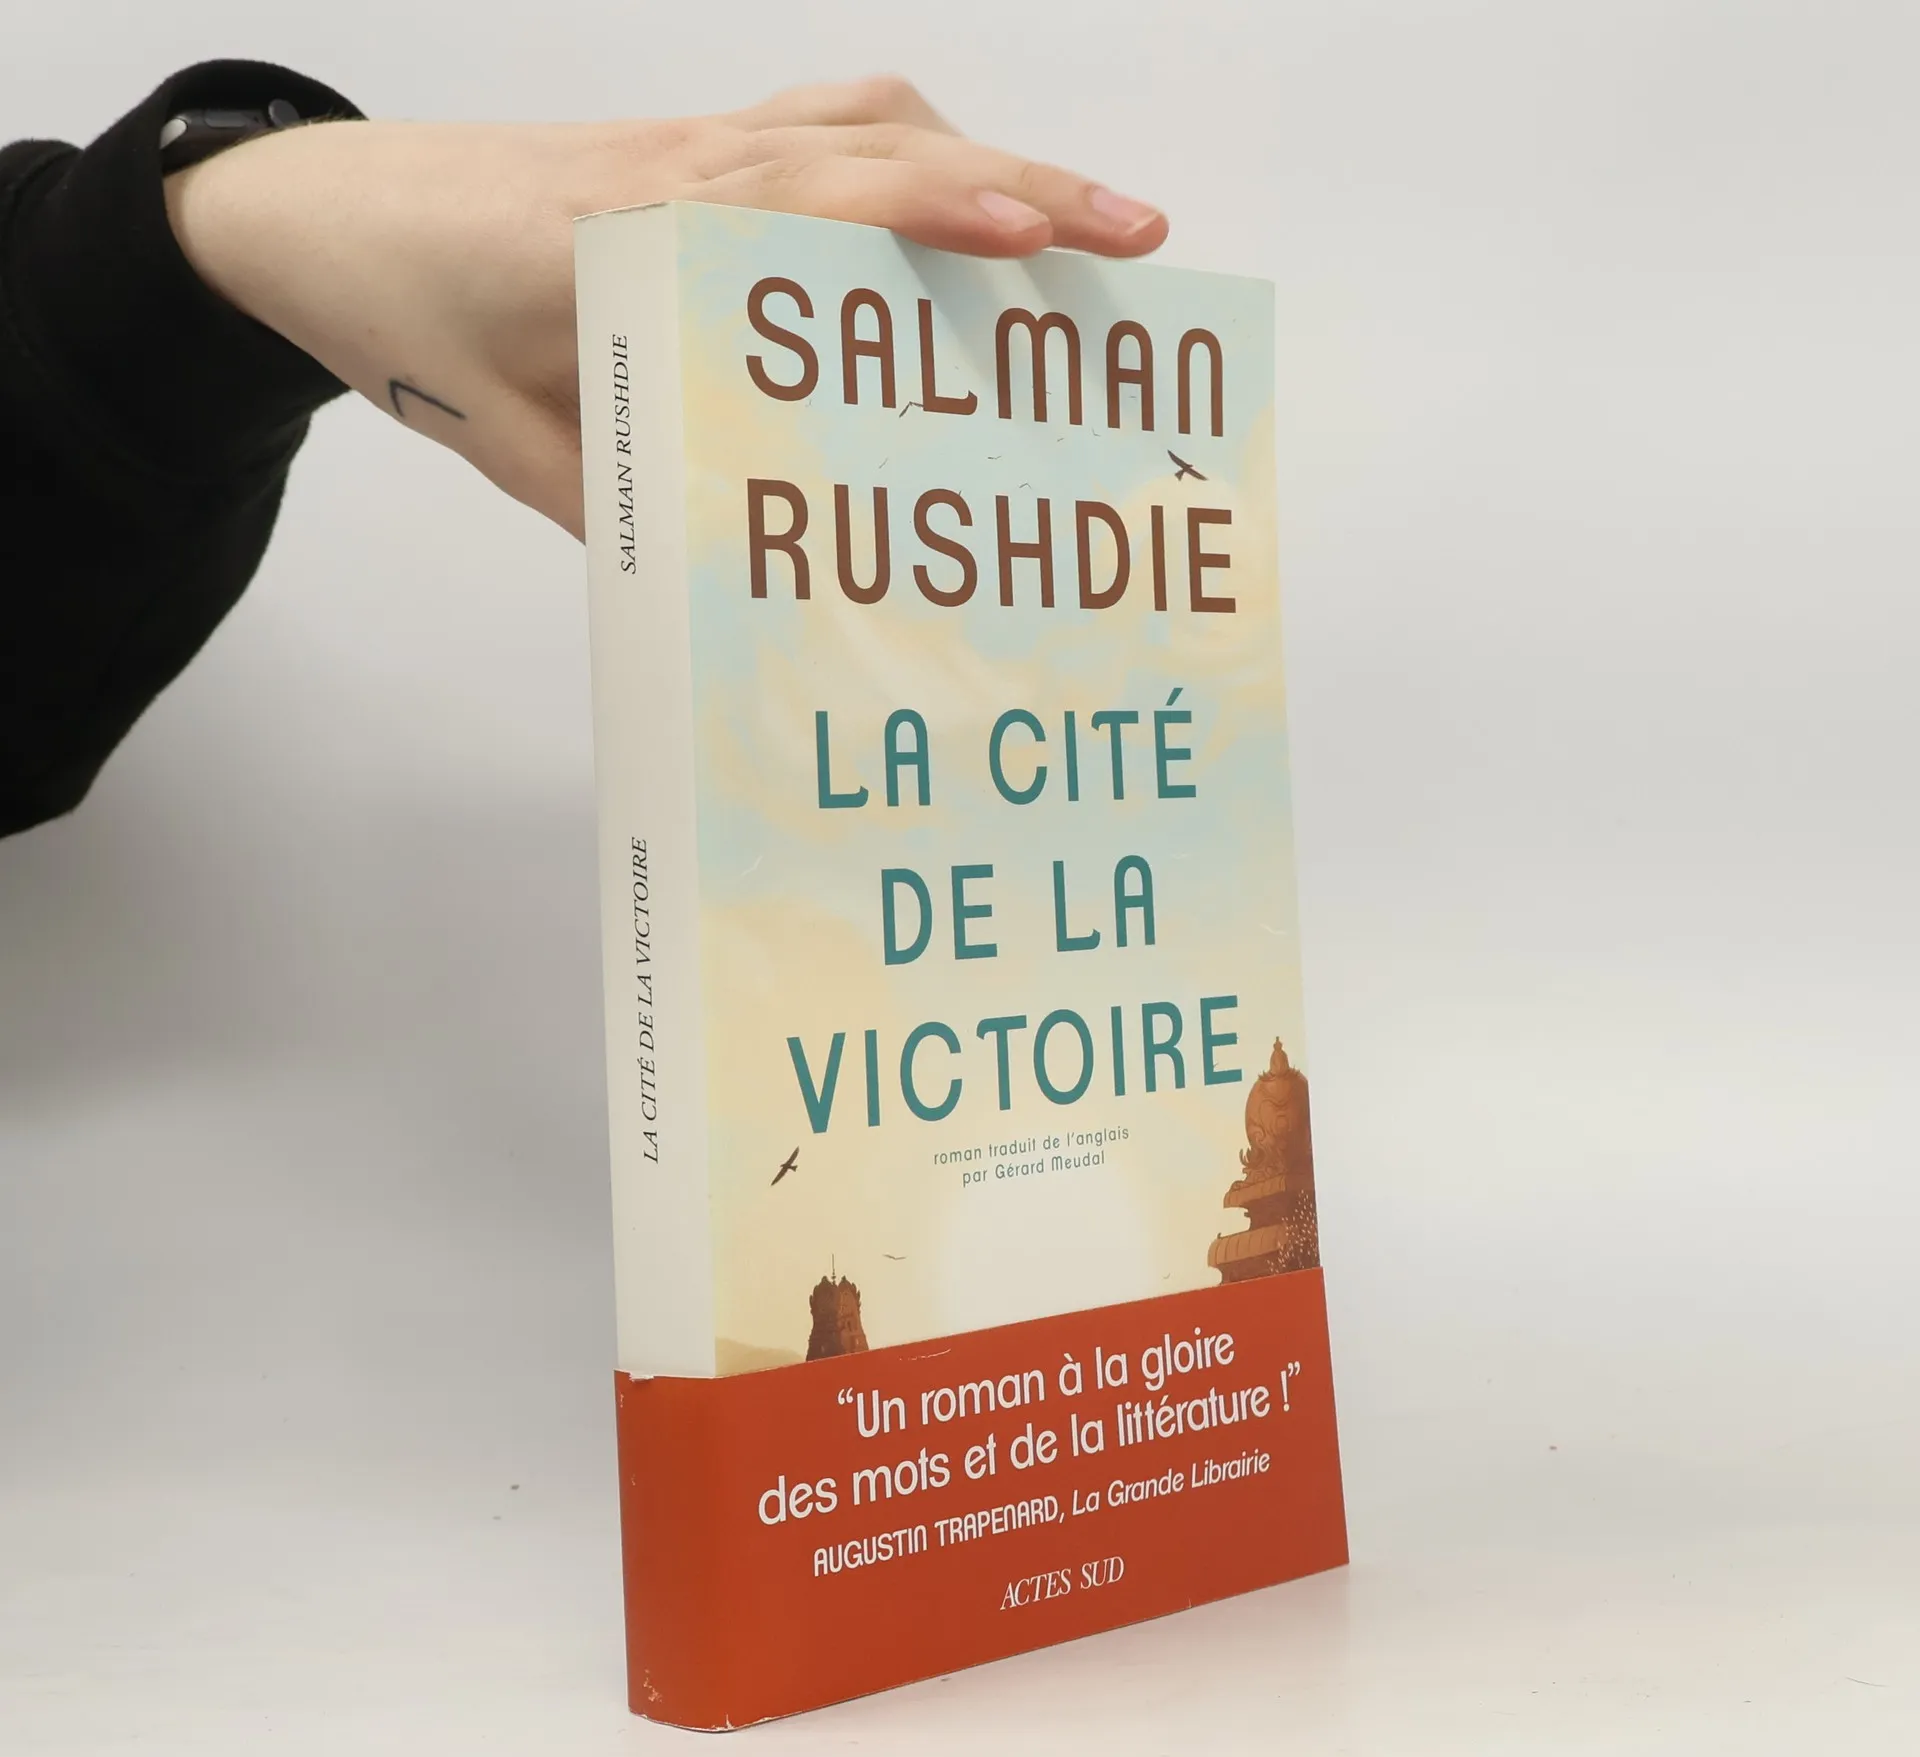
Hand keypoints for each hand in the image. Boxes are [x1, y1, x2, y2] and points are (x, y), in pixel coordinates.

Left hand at [162, 77, 1168, 538]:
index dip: (932, 217)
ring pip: (869, 119)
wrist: (310, 215)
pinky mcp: (689, 150)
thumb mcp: (520, 448)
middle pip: (884, 146)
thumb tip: (753, 584)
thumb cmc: (405, 320)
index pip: (818, 203)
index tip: (1032, 246)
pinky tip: (950, 195)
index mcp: (645, 235)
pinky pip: (823, 120)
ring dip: (984, 157)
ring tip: (1079, 226)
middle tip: (1138, 240)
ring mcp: (694, 143)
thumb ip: (634, 511)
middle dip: (1024, 188)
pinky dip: (910, 146)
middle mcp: (689, 169)